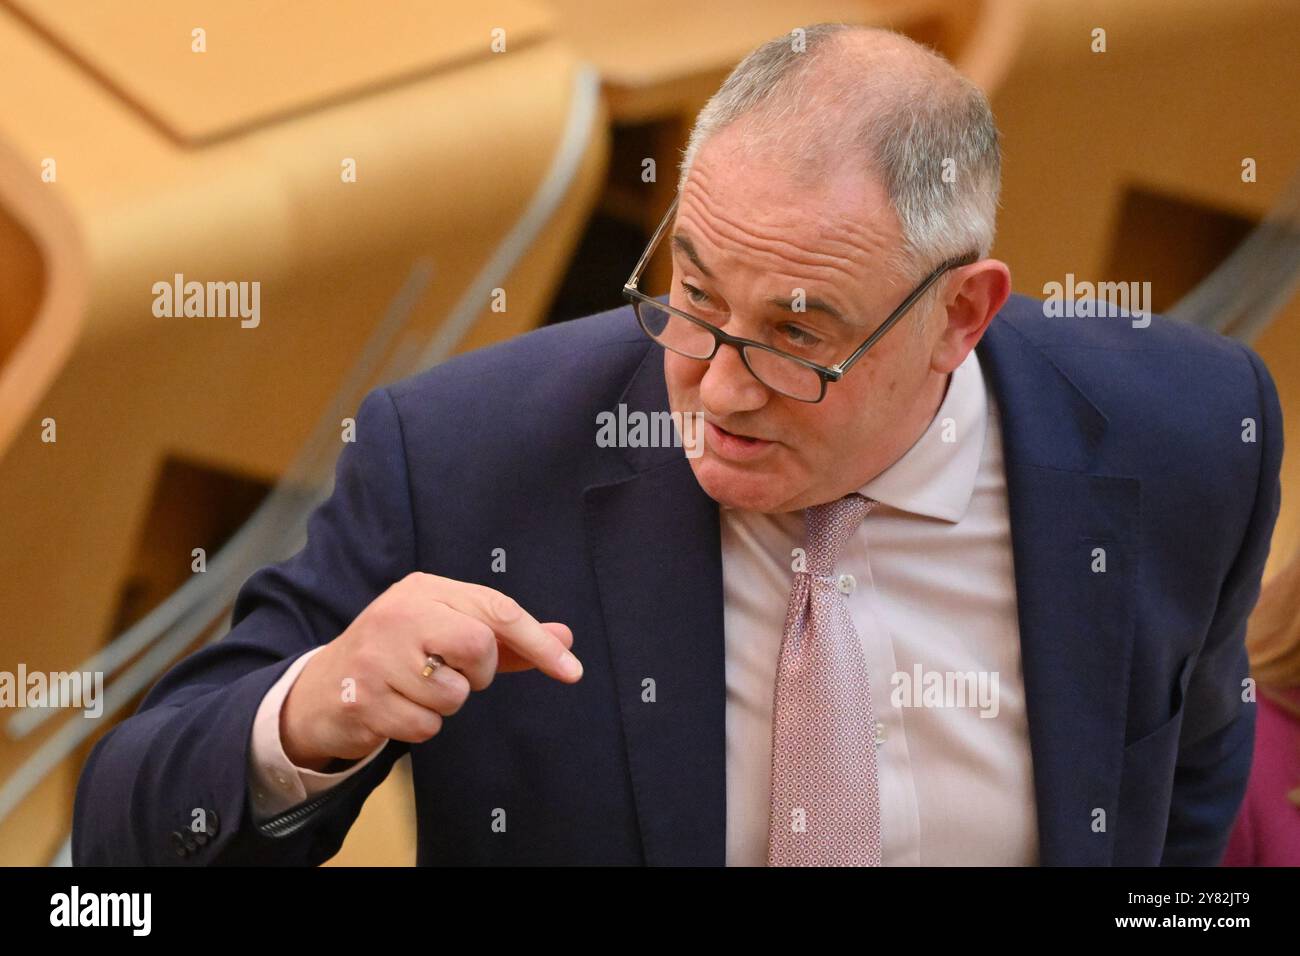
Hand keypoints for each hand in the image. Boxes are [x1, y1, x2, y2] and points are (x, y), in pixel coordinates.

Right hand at [280, 572, 579, 768]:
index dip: (539, 642)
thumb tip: (565, 638)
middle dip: (477, 673)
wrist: (322, 689)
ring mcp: (378, 655)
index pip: (497, 610)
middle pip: (478, 647)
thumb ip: (507, 638)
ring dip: (444, 704)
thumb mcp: (448, 632)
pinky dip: (420, 726)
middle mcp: (399, 613)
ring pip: (454, 694)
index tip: (572, 671)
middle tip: (452, 673)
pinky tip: (396, 709)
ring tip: (415, 690)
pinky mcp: (364, 698)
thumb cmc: (400, 656)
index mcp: (425, 589)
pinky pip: (426, 726)